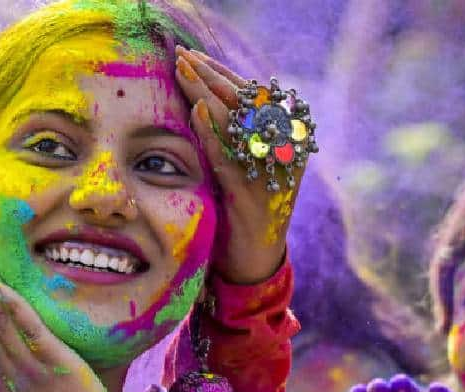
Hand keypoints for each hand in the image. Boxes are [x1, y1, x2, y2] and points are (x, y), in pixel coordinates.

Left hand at [174, 46, 301, 284]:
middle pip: (244, 101)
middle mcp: (282, 151)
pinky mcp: (252, 195)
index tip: (193, 56)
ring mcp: (269, 173)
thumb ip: (231, 137)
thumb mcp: (240, 168)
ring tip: (182, 71)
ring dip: (206, 92)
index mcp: (283, 140)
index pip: (252, 95)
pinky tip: (197, 109)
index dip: (221, 73)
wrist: (254, 263)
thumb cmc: (242, 213)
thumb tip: (203, 98)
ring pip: (237, 122)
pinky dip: (212, 130)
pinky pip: (230, 155)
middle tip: (181, 55)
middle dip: (210, 75)